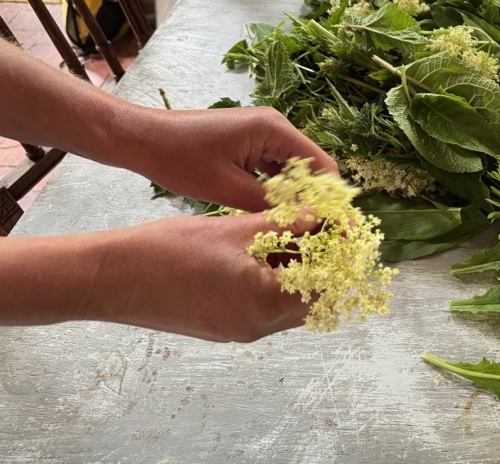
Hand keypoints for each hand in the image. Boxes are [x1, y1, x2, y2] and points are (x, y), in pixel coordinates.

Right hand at [81, 214, 318, 341]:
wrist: (111, 279)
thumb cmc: (168, 251)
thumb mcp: (236, 230)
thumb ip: (287, 224)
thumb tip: (324, 216)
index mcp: (266, 304)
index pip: (324, 284)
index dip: (336, 255)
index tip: (340, 230)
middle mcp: (256, 327)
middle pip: (308, 300)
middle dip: (319, 265)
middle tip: (319, 230)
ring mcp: (237, 332)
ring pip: (285, 305)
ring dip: (295, 274)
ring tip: (291, 236)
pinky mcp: (221, 328)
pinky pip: (261, 309)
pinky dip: (270, 284)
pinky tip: (261, 253)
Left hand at [127, 106, 338, 211]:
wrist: (142, 139)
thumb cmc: (179, 159)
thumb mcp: (226, 189)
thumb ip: (268, 205)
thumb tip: (302, 223)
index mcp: (274, 129)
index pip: (321, 165)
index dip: (331, 197)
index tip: (338, 227)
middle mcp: (275, 125)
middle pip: (311, 166)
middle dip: (316, 198)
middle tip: (321, 233)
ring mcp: (263, 131)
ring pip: (293, 168)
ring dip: (297, 195)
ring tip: (301, 228)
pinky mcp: (251, 140)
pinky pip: (275, 166)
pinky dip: (278, 188)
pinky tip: (275, 212)